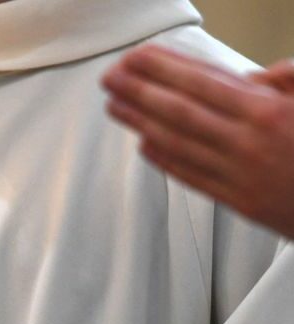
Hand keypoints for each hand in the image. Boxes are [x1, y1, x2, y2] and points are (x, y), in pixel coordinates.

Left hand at [102, 45, 293, 238]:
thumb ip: (288, 80)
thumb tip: (250, 77)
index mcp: (270, 112)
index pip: (203, 83)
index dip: (164, 69)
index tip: (137, 58)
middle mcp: (248, 144)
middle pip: (180, 112)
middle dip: (140, 92)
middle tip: (110, 78)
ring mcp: (240, 176)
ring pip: (179, 144)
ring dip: (142, 123)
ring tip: (116, 107)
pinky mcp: (238, 201)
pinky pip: (192, 177)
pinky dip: (165, 161)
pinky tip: (143, 144)